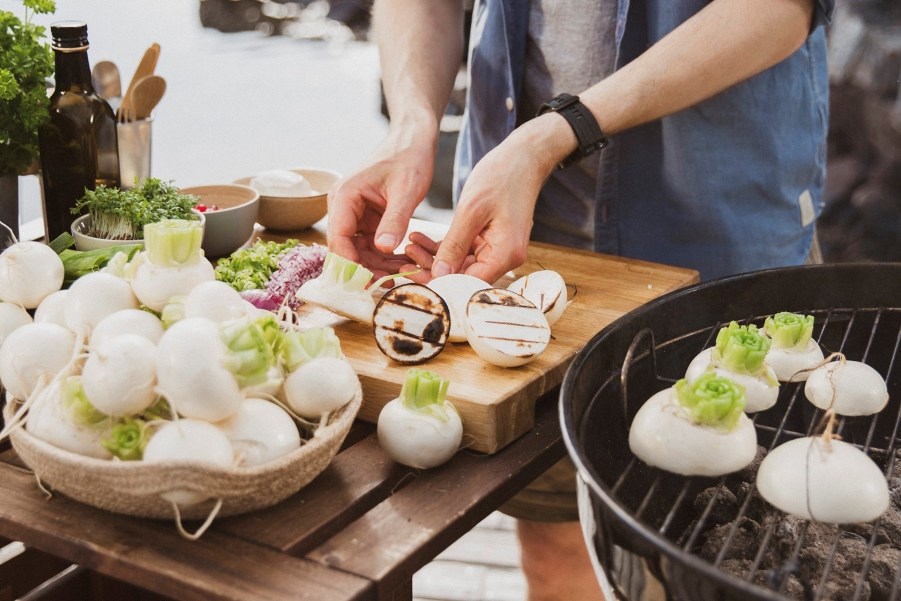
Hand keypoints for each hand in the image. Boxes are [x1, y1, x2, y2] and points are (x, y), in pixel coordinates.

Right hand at [327, 131, 435, 277]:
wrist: (413, 140)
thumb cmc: (409, 158)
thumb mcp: (406, 190)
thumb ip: (395, 219)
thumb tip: (382, 248)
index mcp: (345, 196)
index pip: (338, 237)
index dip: (349, 263)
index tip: (367, 282)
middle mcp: (343, 207)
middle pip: (345, 249)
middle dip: (366, 269)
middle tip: (389, 285)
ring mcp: (353, 214)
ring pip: (358, 251)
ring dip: (377, 266)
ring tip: (402, 276)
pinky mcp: (366, 219)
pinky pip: (370, 245)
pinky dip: (385, 257)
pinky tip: (403, 265)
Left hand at [404, 123, 555, 283]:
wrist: (521, 158)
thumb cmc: (501, 177)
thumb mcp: (471, 210)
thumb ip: (454, 245)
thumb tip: (438, 275)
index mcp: (505, 254)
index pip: (470, 282)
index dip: (441, 283)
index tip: (413, 276)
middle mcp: (505, 257)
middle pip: (465, 277)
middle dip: (433, 270)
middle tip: (404, 262)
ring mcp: (497, 249)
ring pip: (461, 265)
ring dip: (434, 257)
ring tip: (409, 246)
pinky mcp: (489, 240)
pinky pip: (463, 251)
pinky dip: (443, 246)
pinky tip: (419, 239)